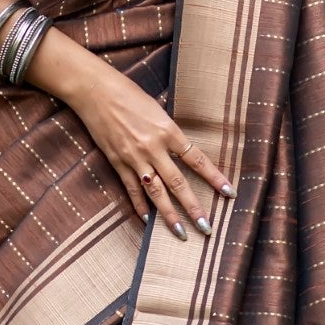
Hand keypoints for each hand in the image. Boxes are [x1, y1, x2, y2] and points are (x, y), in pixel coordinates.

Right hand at [62, 59, 232, 238]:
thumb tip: (182, 151)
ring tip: (180, 233)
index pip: (197, 160)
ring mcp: (134, 158)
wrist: (95, 92)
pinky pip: (131, 190)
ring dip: (169, 215)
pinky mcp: (117, 162)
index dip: (214, 177)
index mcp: (168, 131)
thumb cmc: (128, 94)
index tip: (229, 193)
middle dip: (193, 207)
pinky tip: (148, 220)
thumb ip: (170, 132)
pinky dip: (140, 206)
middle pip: (178, 183)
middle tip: (206, 227)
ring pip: (156, 193)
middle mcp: (153, 148)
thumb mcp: (158, 109)